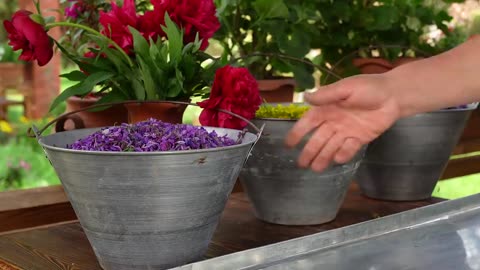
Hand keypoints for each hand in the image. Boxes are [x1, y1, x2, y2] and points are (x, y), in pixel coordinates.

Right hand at [285, 74, 400, 171]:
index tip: (289, 144)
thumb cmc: (369, 87)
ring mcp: (347, 131)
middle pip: (318, 139)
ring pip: (331, 146)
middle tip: (301, 164)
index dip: (298, 133)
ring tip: (315, 169)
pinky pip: (349, 149)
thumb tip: (305, 97)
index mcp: (328, 108)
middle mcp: (334, 121)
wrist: (395, 95)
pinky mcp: (360, 138)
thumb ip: (327, 94)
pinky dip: (343, 154)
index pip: (308, 122)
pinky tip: (337, 159)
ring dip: (323, 157)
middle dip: (309, 151)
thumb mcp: (346, 87)